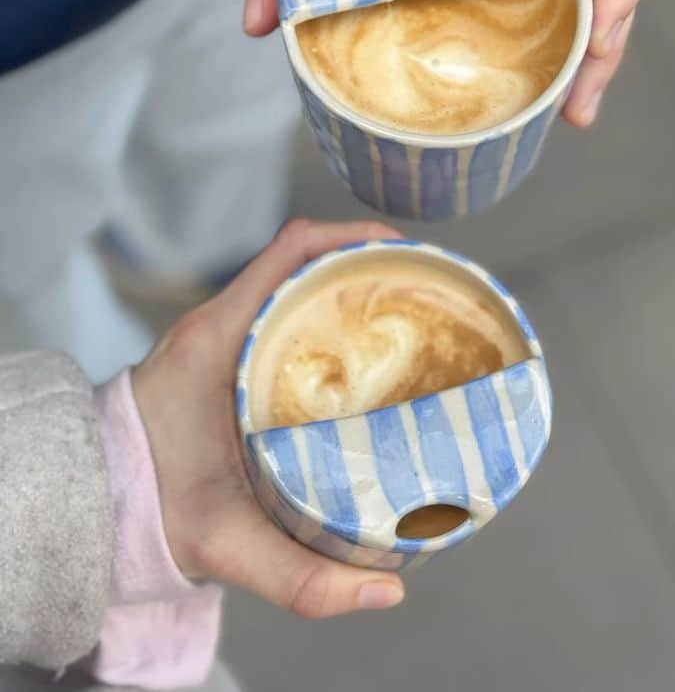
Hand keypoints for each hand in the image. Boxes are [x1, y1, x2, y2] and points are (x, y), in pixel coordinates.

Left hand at [131, 218, 405, 617]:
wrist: (94, 502)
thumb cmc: (148, 510)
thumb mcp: (222, 542)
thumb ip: (298, 577)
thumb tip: (387, 591)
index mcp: (217, 340)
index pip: (288, 254)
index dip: (351, 240)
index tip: (404, 254)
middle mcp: (221, 323)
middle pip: (304, 262)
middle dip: (366, 265)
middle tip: (423, 292)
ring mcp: (223, 334)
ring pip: (295, 285)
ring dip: (347, 288)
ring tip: (406, 315)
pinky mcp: (227, 354)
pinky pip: (282, 314)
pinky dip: (325, 316)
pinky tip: (363, 354)